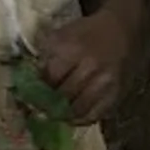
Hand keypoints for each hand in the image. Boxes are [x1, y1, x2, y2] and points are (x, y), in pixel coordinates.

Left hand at [36, 0, 143, 125]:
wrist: (119, 30)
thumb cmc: (84, 32)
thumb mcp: (60, 36)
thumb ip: (46, 58)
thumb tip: (32, 82)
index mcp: (72, 48)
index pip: (49, 78)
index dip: (38, 88)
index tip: (30, 94)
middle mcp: (90, 66)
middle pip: (63, 96)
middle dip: (49, 104)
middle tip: (39, 109)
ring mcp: (105, 82)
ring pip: (79, 109)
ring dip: (63, 115)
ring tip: (54, 115)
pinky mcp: (116, 93)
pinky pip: (95, 115)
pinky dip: (81, 120)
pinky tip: (71, 118)